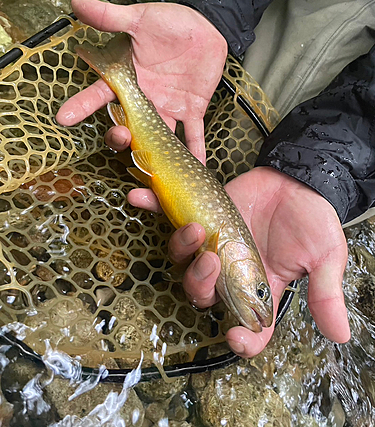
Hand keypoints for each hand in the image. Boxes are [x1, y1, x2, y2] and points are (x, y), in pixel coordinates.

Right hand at [56, 0, 227, 163]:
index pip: (100, 94)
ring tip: (154, 170)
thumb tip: (77, 3)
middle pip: (127, 126)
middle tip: (120, 138)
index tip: (64, 118)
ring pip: (157, 137)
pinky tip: (196, 166)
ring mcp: (167, 107)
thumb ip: (110, 17)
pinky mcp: (191, 109)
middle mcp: (145, 99)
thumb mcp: (140, 18)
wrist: (205, 26)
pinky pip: (193, 134)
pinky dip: (195, 150)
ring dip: (155, 153)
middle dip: (120, 136)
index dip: (81, 105)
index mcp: (128, 79)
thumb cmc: (171, 22)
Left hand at [127, 166, 350, 356]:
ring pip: (183, 259)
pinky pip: (170, 215)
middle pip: (204, 293)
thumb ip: (325, 292)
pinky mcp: (201, 213)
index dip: (242, 340)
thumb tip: (340, 335)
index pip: (250, 327)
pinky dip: (153, 206)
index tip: (236, 336)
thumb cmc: (312, 219)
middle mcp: (231, 270)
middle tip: (211, 259)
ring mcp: (213, 241)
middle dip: (200, 283)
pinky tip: (139, 196)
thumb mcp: (325, 256)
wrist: (298, 179)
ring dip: (181, 248)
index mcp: (260, 287)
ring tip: (193, 228)